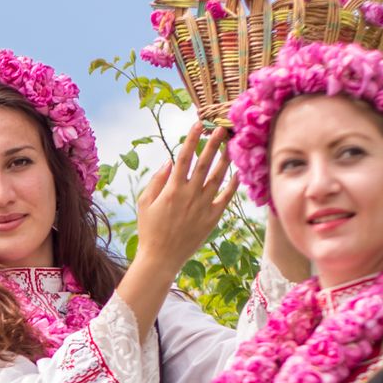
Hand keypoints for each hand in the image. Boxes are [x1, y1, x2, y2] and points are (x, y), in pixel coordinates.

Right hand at [132, 122, 239, 275]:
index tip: (199, 124)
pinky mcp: (212, 218)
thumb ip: (157, 180)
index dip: (192, 139)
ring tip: (231, 145)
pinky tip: (238, 173)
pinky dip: (233, 185)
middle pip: (205, 163)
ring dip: (225, 160)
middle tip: (222, 128)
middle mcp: (190, 195)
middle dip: (214, 143)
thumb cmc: (149, 229)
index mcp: (172, 189)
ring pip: (218, 178)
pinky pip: (226, 198)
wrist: (161, 258)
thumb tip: (170, 161)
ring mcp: (203, 206)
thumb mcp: (145, 202)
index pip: (185, 157)